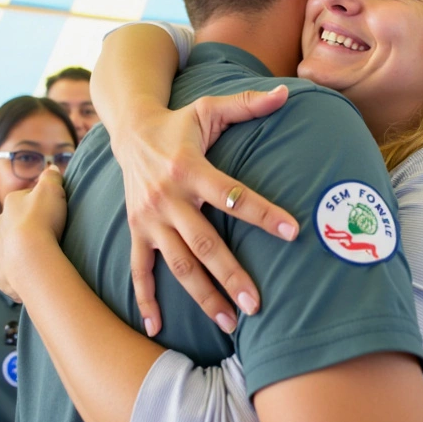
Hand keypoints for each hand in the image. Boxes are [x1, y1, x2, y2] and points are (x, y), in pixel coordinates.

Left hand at [0, 167, 68, 302]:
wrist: (31, 256)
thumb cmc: (42, 220)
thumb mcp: (51, 189)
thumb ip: (51, 177)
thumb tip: (51, 168)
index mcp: (10, 206)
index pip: (23, 200)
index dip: (37, 205)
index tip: (51, 212)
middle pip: (11, 226)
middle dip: (24, 230)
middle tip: (45, 236)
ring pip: (6, 250)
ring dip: (18, 253)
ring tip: (38, 259)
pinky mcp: (0, 276)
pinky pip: (6, 275)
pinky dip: (15, 277)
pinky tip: (28, 278)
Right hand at [110, 86, 299, 335]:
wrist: (129, 131)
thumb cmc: (179, 123)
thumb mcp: (209, 108)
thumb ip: (248, 103)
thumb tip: (287, 92)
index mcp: (189, 167)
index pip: (233, 194)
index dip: (264, 213)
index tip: (293, 232)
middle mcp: (168, 197)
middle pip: (204, 242)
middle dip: (231, 274)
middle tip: (257, 304)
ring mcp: (149, 218)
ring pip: (178, 263)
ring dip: (202, 295)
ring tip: (230, 322)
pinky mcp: (136, 231)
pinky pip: (138, 270)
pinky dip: (145, 300)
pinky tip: (156, 329)